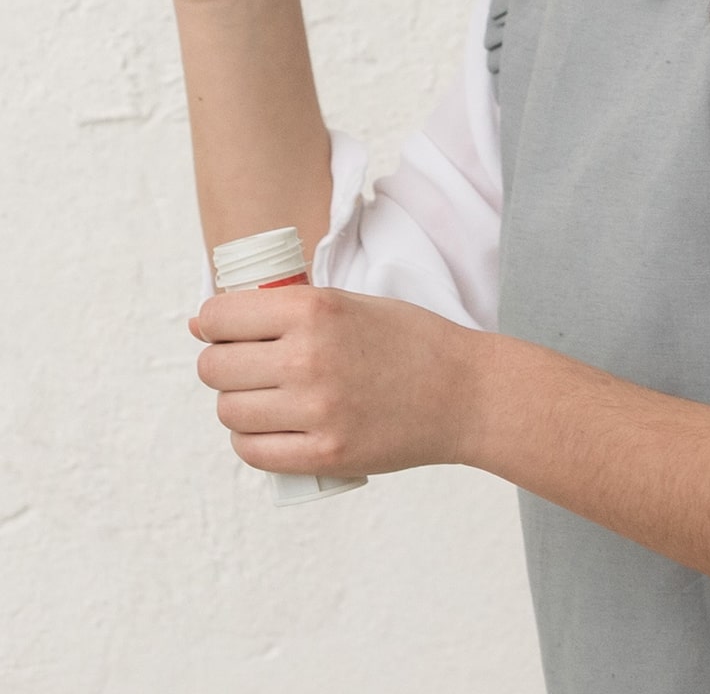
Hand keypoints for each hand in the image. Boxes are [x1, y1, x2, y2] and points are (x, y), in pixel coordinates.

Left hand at [189, 286, 484, 479]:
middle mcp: (307, 358)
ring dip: (237, 404)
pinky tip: (269, 428)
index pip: (220, 317)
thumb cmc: (407, 340)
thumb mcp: (348, 302)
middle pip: (215, 368)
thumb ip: (283, 309)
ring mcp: (316, 410)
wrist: (463, 392)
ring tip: (263, 397)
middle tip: (245, 365)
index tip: (222, 329)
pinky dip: (252, 441)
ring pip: (230, 412)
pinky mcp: (326, 453)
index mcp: (313, 309)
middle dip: (220, 365)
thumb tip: (200, 323)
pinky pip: (254, 452)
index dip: (212, 323)